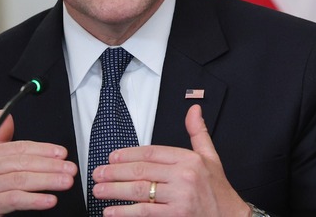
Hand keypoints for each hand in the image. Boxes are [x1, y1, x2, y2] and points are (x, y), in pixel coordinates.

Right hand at [0, 110, 77, 215]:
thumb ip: (1, 140)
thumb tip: (3, 114)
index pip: (20, 148)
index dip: (43, 149)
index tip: (62, 153)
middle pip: (22, 163)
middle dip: (50, 165)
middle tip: (70, 168)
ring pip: (21, 180)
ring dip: (48, 180)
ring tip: (66, 182)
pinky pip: (14, 199)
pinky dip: (34, 200)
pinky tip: (49, 200)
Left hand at [91, 104, 250, 215]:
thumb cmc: (218, 189)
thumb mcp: (211, 156)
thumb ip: (198, 133)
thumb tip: (193, 110)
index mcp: (190, 159)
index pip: (152, 153)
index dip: (129, 154)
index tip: (112, 157)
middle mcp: (184, 176)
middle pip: (142, 171)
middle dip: (115, 172)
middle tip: (98, 173)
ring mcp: (179, 197)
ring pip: (139, 191)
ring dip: (115, 191)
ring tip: (99, 190)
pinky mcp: (176, 215)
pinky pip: (145, 212)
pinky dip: (125, 213)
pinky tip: (112, 212)